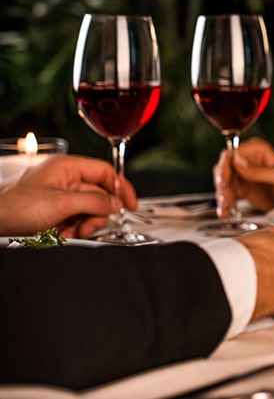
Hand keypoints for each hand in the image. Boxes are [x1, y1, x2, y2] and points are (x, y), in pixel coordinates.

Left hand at [0, 155, 136, 237]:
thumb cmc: (13, 206)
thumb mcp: (60, 203)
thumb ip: (93, 202)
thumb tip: (116, 203)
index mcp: (67, 167)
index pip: (105, 172)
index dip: (120, 188)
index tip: (130, 206)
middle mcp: (65, 180)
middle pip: (99, 195)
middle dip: (96, 215)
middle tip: (87, 227)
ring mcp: (60, 197)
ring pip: (89, 211)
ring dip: (84, 226)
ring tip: (68, 234)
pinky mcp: (54, 213)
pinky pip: (76, 221)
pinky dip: (73, 231)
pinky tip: (60, 236)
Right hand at [214, 137, 273, 214]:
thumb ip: (258, 171)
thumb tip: (237, 162)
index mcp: (256, 149)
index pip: (231, 154)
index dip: (224, 169)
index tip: (224, 183)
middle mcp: (247, 159)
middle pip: (224, 169)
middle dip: (222, 186)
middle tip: (224, 200)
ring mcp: (243, 174)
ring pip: (224, 184)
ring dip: (222, 198)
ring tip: (225, 211)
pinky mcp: (242, 189)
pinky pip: (229, 195)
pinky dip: (226, 204)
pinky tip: (226, 213)